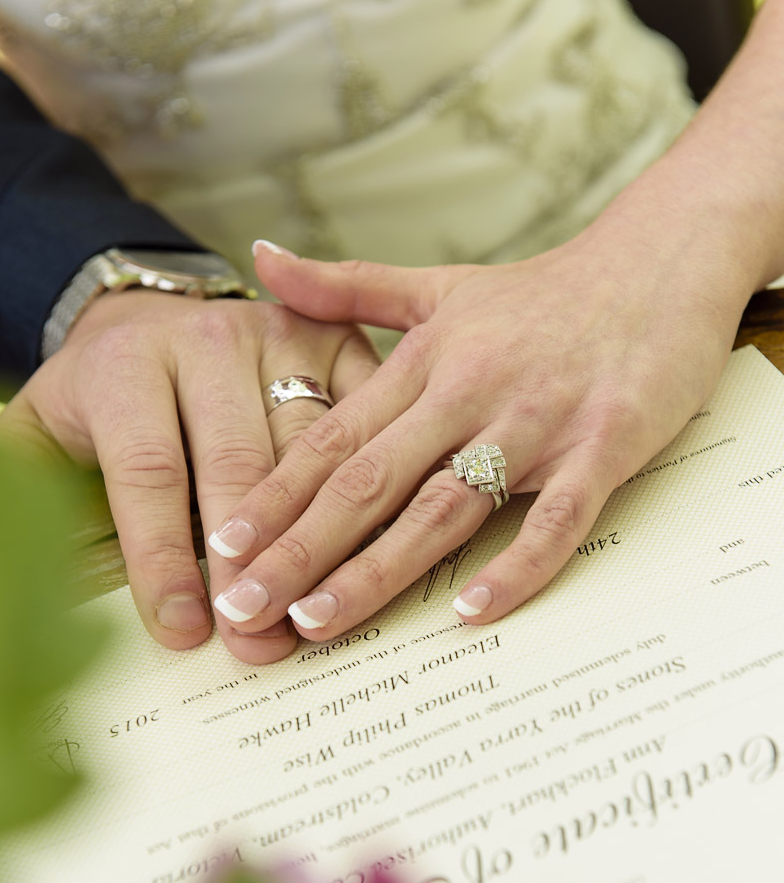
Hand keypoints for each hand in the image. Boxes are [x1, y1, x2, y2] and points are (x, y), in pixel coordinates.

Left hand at [0, 289, 377, 662]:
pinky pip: (363, 422)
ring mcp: (279, 337)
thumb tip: (7, 557)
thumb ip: (18, 487)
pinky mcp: (334, 342)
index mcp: (126, 364)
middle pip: (237, 466)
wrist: (157, 326)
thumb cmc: (104, 405)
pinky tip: (365, 548)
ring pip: (310, 451)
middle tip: (257, 640)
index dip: (165, 556)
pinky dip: (371, 488)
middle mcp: (208, 340)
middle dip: (250, 564)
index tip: (181, 629)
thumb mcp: (40, 436)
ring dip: (317, 541)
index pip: (148, 470)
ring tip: (313, 613)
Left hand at [203, 215, 752, 642]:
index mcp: (424, 360)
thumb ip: (346, 287)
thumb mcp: (437, 284)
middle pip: (370, 481)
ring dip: (377, 568)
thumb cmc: (545, 293)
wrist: (661, 261)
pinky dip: (517, 564)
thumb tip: (259, 261)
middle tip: (243, 607)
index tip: (220, 548)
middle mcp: (469, 390)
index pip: (332, 438)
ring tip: (317, 621)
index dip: (273, 495)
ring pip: (443, 506)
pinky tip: (470, 610)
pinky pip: (556, 517)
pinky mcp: (603, 445)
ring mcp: (537, 421)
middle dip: (299, 548)